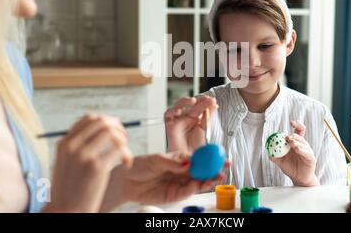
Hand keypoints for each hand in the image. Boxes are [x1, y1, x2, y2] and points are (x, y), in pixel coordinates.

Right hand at [43, 114, 132, 212]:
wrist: (65, 212)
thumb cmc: (70, 191)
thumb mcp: (67, 163)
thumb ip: (79, 146)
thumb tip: (102, 129)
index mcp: (64, 143)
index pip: (89, 118)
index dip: (106, 121)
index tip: (115, 130)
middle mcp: (72, 145)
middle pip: (101, 121)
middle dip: (118, 128)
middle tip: (124, 140)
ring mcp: (84, 155)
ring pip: (111, 132)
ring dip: (123, 140)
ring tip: (125, 153)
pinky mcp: (96, 167)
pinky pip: (119, 150)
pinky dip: (128, 155)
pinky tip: (126, 164)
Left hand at [100, 152, 229, 211]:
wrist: (126, 181)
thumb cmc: (139, 166)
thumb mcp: (156, 159)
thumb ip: (173, 162)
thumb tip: (188, 163)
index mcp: (180, 159)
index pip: (198, 157)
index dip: (210, 157)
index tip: (221, 156)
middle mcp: (182, 171)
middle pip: (202, 170)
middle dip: (214, 169)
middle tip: (224, 168)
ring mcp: (179, 183)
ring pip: (198, 182)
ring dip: (208, 180)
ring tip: (216, 176)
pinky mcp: (174, 195)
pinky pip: (187, 192)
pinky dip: (194, 188)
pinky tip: (198, 184)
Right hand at [165, 96, 217, 152]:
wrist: (191, 162)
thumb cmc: (198, 149)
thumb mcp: (206, 131)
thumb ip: (209, 118)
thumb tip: (214, 104)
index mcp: (198, 119)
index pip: (201, 106)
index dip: (206, 103)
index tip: (214, 102)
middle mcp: (188, 119)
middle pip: (192, 105)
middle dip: (200, 101)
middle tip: (208, 101)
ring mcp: (179, 121)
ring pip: (179, 105)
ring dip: (185, 101)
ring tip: (193, 101)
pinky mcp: (170, 126)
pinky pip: (168, 115)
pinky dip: (172, 111)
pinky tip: (178, 111)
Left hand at [270, 121, 318, 186]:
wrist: (299, 179)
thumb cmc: (291, 168)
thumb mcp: (280, 162)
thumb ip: (274, 156)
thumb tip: (268, 151)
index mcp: (296, 143)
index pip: (298, 131)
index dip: (297, 125)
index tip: (291, 122)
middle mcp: (303, 146)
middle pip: (300, 136)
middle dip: (294, 136)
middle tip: (288, 137)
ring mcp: (307, 152)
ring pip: (303, 144)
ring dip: (297, 142)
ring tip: (291, 143)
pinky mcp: (311, 158)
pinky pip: (307, 153)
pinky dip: (302, 150)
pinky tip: (297, 149)